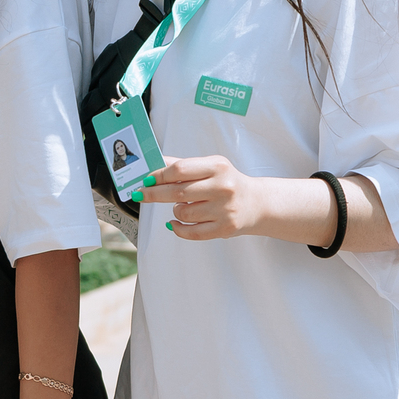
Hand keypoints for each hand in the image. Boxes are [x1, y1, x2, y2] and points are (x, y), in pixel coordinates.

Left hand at [134, 154, 268, 239]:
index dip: (158, 175)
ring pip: (183, 212)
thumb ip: (183, 165)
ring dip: (175, 210)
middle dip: (153, 194)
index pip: (179, 170)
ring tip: (182, 205)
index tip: (145, 179)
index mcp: (217, 167)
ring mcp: (224, 210)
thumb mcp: (210, 166)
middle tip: (141, 194)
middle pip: (177, 192)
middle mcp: (223, 187)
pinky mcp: (224, 228)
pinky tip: (174, 223)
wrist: (257, 203)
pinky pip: (191, 232)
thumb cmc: (228, 182)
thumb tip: (153, 165)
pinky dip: (178, 228)